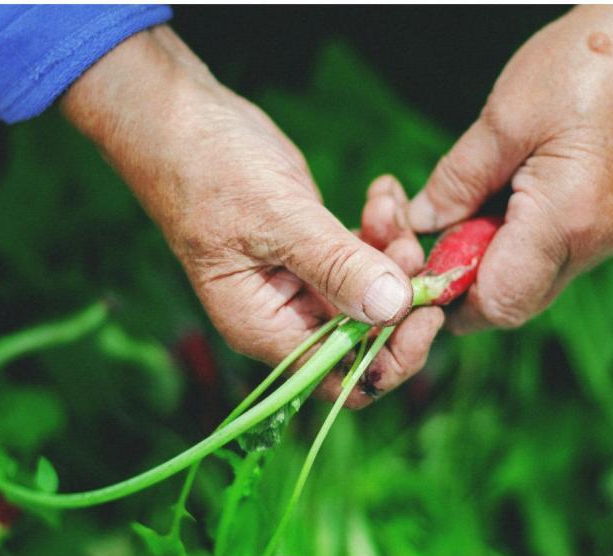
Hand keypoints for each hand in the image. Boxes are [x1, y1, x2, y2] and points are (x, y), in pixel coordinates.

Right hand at [61, 26, 439, 404]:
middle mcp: (288, 316)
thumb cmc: (209, 171)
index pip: (342, 377)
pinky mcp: (319, 250)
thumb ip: (335, 265)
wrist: (184, 121)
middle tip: (413, 245)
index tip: (427, 309)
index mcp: (267, 328)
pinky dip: (383, 228)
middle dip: (400, 294)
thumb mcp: (277, 219)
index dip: (392, 356)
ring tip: (387, 205)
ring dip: (395, 252)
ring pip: (375, 292)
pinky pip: (366, 255)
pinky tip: (382, 192)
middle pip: (368, 337)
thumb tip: (393, 308)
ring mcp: (305, 283)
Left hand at [408, 5, 612, 333]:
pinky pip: (542, 257)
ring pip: (524, 282)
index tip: (413, 263)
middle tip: (428, 232)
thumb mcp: (502, 121)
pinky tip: (489, 201)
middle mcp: (590, 244)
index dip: (448, 298)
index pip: (499, 302)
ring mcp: (599, 237)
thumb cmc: (582, 67)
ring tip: (458, 207)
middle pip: (511, 301)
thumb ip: (456, 182)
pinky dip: (505, 243)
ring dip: (480, 259)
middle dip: (459, 279)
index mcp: (568, 221)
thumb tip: (420, 223)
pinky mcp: (598, 224)